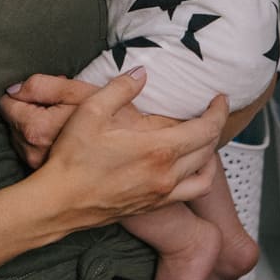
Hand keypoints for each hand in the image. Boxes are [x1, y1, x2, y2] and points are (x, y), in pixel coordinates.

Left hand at [0, 73, 145, 169]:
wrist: (140, 166)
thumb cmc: (114, 128)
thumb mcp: (86, 96)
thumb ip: (47, 85)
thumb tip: (15, 86)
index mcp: (38, 129)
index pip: (8, 104)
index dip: (26, 92)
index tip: (44, 92)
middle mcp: (33, 153)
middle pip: (14, 122)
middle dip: (33, 108)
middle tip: (62, 105)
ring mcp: (38, 169)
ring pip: (23, 139)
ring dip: (38, 127)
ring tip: (66, 123)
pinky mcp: (48, 178)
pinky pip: (34, 153)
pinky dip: (44, 144)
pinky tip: (68, 142)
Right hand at [35, 70, 227, 229]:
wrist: (59, 202)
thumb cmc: (72, 157)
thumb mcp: (91, 111)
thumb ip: (121, 89)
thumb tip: (142, 73)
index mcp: (157, 149)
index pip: (205, 129)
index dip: (218, 111)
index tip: (220, 98)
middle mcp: (167, 174)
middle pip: (208, 150)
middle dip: (215, 127)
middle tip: (212, 112)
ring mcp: (161, 193)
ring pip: (204, 174)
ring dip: (210, 155)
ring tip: (204, 140)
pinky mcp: (152, 206)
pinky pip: (190, 192)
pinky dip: (199, 177)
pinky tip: (188, 168)